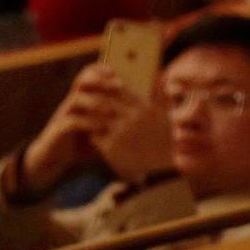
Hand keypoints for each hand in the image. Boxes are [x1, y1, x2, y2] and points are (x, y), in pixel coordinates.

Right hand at [20, 62, 110, 193]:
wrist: (55, 157)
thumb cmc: (81, 142)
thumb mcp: (100, 128)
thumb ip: (114, 120)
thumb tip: (142, 116)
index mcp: (81, 100)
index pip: (87, 76)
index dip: (100, 70)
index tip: (118, 73)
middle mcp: (72, 104)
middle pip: (82, 81)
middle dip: (101, 81)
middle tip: (119, 85)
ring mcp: (64, 115)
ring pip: (77, 99)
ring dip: (96, 102)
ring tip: (112, 109)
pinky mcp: (60, 130)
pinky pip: (72, 122)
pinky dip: (88, 124)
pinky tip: (102, 129)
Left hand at [81, 68, 175, 186]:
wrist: (167, 171)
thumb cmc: (166, 142)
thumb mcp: (165, 118)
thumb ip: (158, 97)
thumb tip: (159, 77)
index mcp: (144, 109)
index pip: (118, 88)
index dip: (105, 85)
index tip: (98, 86)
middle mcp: (132, 119)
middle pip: (103, 101)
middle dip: (92, 100)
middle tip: (83, 99)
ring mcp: (121, 134)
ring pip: (95, 118)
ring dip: (89, 117)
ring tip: (85, 118)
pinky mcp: (112, 148)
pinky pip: (94, 136)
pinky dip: (92, 135)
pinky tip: (93, 137)